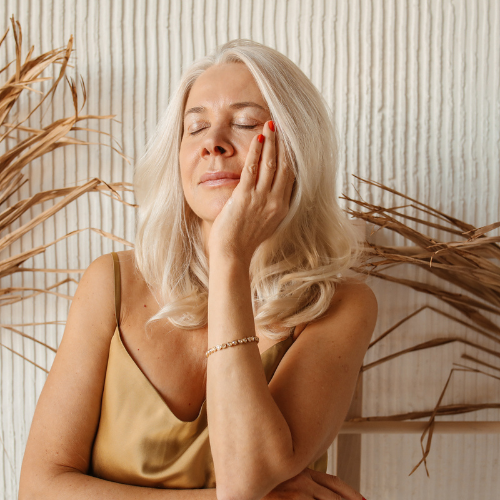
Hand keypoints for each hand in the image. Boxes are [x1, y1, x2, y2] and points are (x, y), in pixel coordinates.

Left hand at [207, 120, 294, 265]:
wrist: (233, 253)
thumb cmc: (245, 240)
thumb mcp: (266, 223)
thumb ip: (271, 205)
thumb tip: (271, 190)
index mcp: (282, 207)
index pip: (291, 176)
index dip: (292, 155)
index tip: (291, 140)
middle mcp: (275, 201)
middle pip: (284, 166)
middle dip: (284, 143)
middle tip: (283, 125)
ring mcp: (261, 199)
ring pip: (270, 164)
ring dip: (271, 141)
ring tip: (271, 124)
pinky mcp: (245, 196)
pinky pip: (253, 168)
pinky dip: (256, 150)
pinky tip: (257, 137)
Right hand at [263, 468, 365, 499]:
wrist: (237, 485)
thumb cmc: (257, 478)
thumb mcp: (281, 474)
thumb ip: (300, 478)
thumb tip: (314, 486)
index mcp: (301, 470)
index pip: (333, 481)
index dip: (350, 492)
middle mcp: (301, 479)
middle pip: (333, 495)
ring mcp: (295, 491)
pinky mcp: (288, 498)